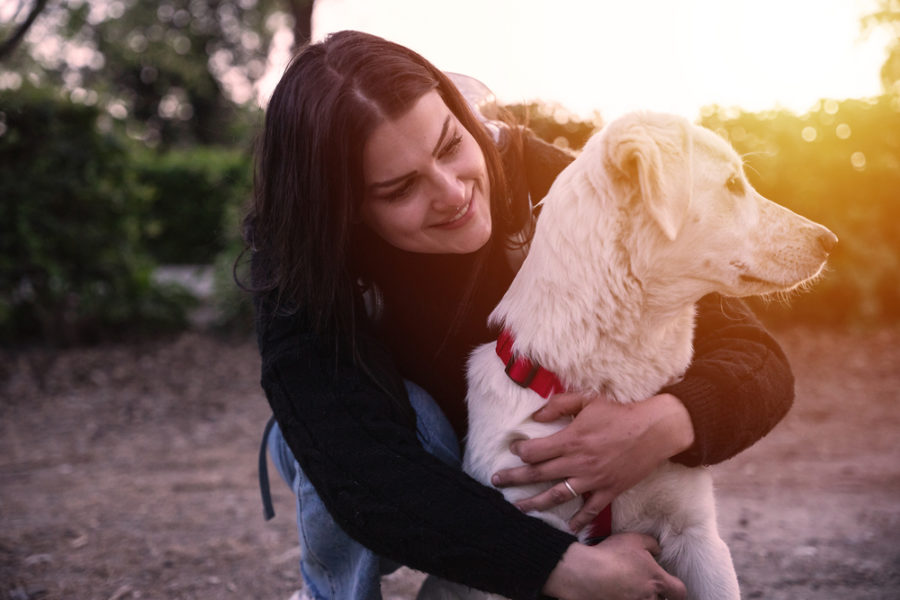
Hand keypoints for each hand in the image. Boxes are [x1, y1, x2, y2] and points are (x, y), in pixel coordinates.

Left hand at [491, 391, 693, 531]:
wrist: (656, 428)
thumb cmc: (622, 411)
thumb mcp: (588, 399)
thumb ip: (559, 405)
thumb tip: (535, 417)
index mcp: (571, 439)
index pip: (535, 451)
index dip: (520, 451)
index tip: (514, 450)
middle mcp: (578, 462)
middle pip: (538, 474)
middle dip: (514, 478)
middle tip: (496, 482)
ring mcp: (594, 479)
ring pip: (557, 495)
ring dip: (535, 503)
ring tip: (518, 508)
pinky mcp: (609, 490)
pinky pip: (590, 510)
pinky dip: (578, 521)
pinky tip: (566, 528)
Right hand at [543, 534, 685, 599]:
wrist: (587, 574)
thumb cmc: (612, 556)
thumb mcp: (634, 539)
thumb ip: (652, 544)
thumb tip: (658, 550)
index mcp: (657, 580)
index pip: (680, 592)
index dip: (677, 589)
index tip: (672, 587)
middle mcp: (649, 597)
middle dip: (656, 594)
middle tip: (644, 584)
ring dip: (640, 596)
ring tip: (629, 588)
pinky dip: (623, 597)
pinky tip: (617, 592)